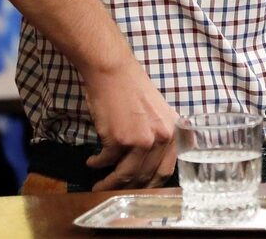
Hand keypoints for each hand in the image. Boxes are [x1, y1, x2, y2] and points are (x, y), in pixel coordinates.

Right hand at [82, 59, 178, 189]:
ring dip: (109, 184)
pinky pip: (106, 161)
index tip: (139, 191)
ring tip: (99, 185)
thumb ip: (161, 136)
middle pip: (144, 177)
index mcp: (173, 132)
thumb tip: (151, 164)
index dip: (151, 185)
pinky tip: (92, 163)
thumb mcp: (159, 113)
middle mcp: (161, 138)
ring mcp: (141, 140)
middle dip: (128, 188)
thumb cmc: (134, 90)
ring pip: (125, 175)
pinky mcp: (118, 139)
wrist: (114, 73)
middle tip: (115, 192)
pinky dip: (97, 164)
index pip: (166, 171)